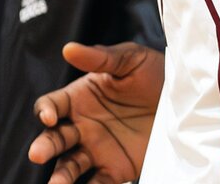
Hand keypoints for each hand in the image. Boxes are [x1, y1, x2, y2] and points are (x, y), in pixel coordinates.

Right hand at [29, 41, 164, 183]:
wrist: (182, 99)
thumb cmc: (153, 73)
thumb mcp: (130, 59)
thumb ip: (100, 57)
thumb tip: (69, 48)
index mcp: (79, 98)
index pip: (51, 105)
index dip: (44, 111)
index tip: (48, 117)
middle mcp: (82, 126)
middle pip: (54, 139)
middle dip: (44, 146)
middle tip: (37, 153)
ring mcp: (97, 149)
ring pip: (70, 166)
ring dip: (60, 176)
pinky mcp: (115, 169)